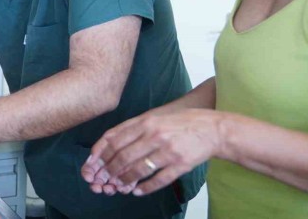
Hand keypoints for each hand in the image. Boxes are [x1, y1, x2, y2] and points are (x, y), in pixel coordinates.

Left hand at [81, 108, 223, 195]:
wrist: (214, 128)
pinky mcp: (180, 164)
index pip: (115, 138)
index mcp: (146, 121)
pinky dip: (145, 187)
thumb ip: (134, 127)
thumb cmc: (182, 123)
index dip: (101, 153)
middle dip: (109, 170)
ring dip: (124, 180)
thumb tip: (110, 140)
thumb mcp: (155, 117)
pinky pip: (158, 179)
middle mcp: (155, 135)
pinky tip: (137, 191)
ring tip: (117, 186)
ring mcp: (167, 150)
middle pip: (123, 155)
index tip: (93, 163)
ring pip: (138, 169)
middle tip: (102, 179)